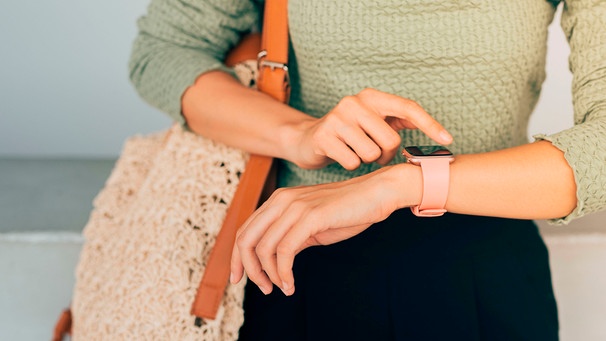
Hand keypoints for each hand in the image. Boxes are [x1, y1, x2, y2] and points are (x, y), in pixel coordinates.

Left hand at [230, 164, 419, 295]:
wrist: (375, 194)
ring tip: (282, 288)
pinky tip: (290, 284)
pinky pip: (285, 251)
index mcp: (278, 200)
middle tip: (262, 288)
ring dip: (270, 276)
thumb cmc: (346, 211)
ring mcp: (294, 206)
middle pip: (245, 239)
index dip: (237, 257)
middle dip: (248, 269)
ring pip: (263, 248)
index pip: (244, 230)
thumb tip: (273, 261)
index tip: (239, 278)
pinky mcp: (310, 216)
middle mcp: (281, 200)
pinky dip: (283, 273)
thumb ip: (290, 237)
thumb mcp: (311, 225)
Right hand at [288, 88, 451, 169]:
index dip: (430, 124)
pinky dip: (351, 165)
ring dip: (367, 160)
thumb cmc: (348, 132)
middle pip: (391, 140)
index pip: (408, 108)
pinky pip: (352, 162)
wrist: (307, 139)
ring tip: (356, 152)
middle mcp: (354, 103)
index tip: (448, 139)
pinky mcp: (324, 137)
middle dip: (387, 154)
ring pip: (372, 154)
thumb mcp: (373, 120)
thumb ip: (400, 119)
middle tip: (376, 153)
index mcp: (371, 97)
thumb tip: (435, 127)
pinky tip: (342, 156)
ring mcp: (337, 119)